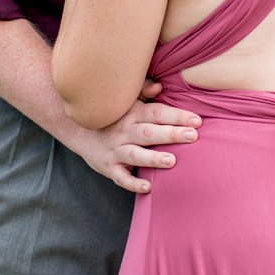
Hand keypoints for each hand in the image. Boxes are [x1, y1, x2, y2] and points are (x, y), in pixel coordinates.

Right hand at [75, 80, 201, 192]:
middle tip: (192, 136)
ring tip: (171, 161)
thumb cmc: (112, 115)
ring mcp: (115, 150)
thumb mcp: (124, 100)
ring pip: (136, 155)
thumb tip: (159, 87)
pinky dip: (133, 183)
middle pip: (148, 132)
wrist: (77, 130)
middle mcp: (123, 131)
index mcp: (131, 113)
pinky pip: (121, 177)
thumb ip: (142, 91)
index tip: (197, 120)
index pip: (156, 113)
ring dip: (153, 158)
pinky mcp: (109, 167)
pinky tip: (148, 187)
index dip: (176, 116)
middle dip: (171, 134)